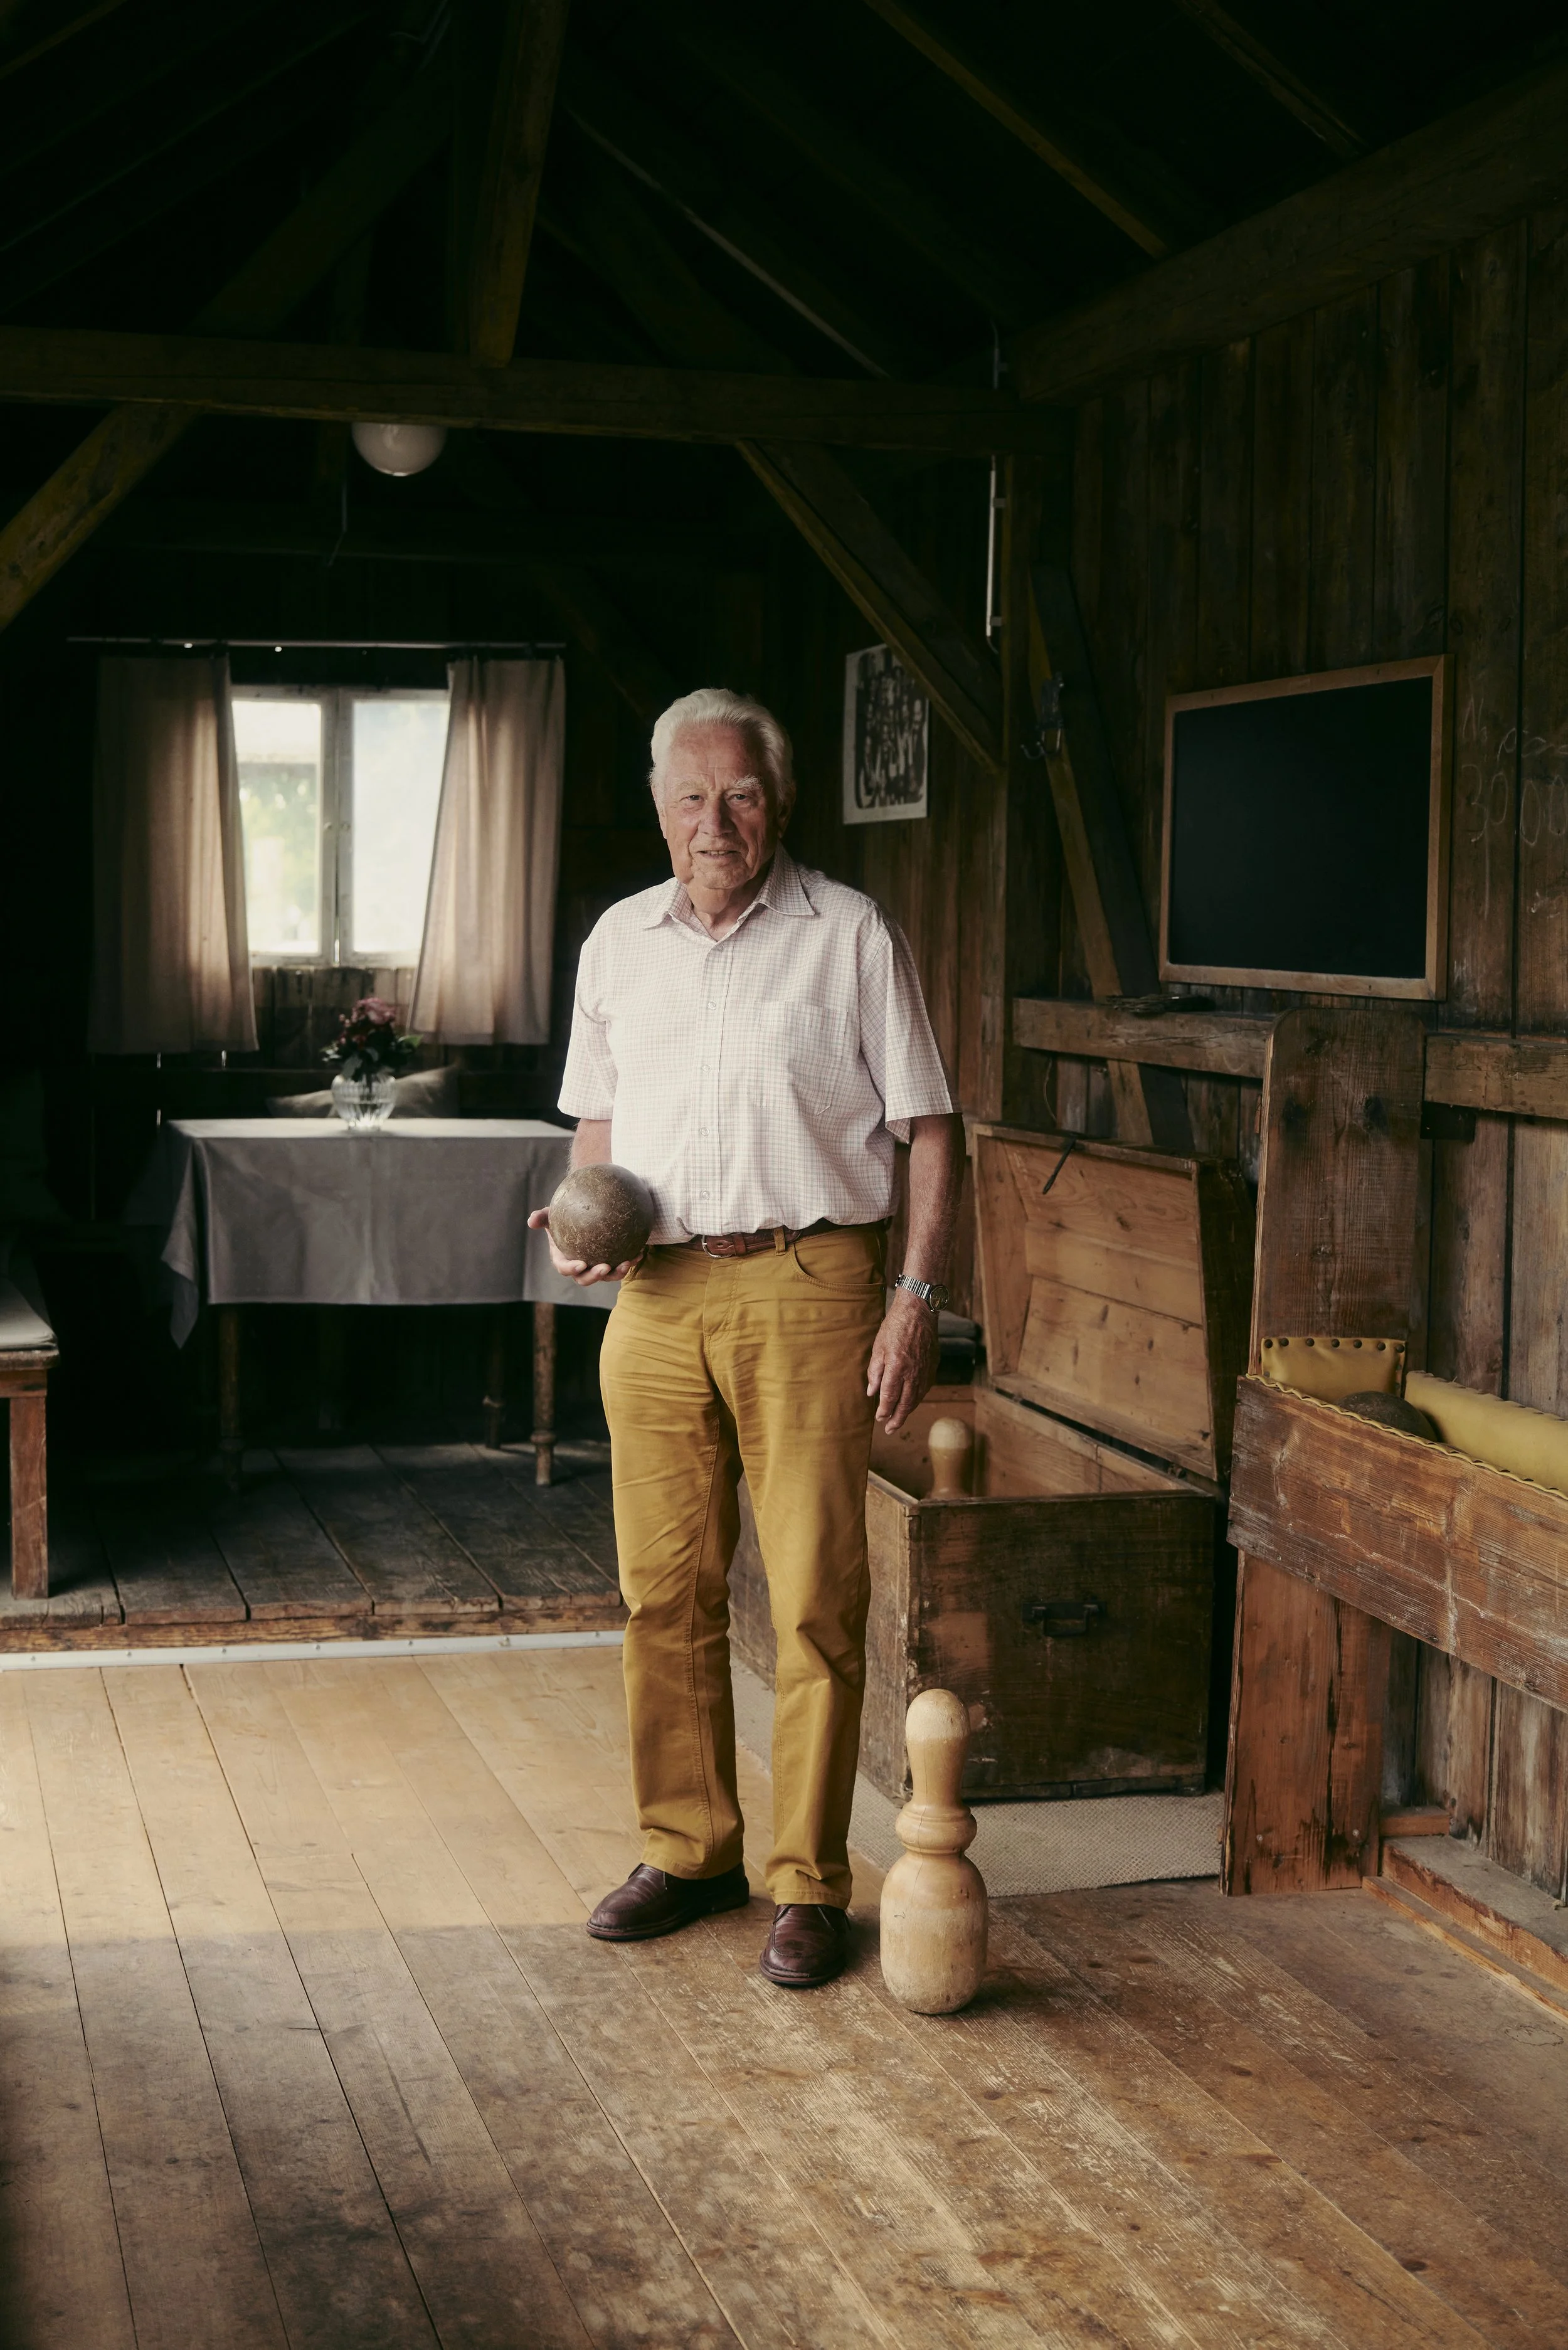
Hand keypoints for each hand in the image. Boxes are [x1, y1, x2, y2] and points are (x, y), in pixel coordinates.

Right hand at [527, 1207, 640, 1286]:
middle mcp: (580, 1267)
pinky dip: (631, 1260)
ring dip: (617, 1272)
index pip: (565, 1268)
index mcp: (564, 1259)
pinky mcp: (612, 1262)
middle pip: (586, 1278)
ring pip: (607, 1275)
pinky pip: (621, 1264)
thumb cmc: (564, 1216)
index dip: (572, 1269)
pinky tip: (640, 1252)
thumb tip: (531, 1220)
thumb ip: (542, 1217)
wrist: (581, 1217)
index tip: (581, 1264)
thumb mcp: (551, 1214)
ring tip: (627, 1262)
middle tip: (605, 1267)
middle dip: (596, 1276)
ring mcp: (597, 1266)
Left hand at [866, 1289, 937, 1432]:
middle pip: (906, 1403)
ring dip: (908, 1411)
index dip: (884, 1411)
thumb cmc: (895, 1326)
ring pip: (917, 1398)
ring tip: (899, 1419)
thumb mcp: (878, 1347)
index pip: (890, 1397)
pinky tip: (912, 1402)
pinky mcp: (933, 1366)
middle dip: (897, 1419)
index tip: (879, 1418)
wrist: (919, 1311)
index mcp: (897, 1368)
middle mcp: (913, 1373)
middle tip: (890, 1430)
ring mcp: (925, 1370)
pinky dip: (917, 1399)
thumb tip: (871, 1393)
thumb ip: (875, 1372)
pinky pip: (925, 1388)